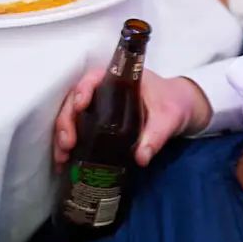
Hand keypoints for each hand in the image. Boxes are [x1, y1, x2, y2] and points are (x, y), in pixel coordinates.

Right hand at [52, 67, 210, 170]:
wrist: (181, 110)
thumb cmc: (174, 104)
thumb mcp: (168, 117)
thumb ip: (156, 135)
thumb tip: (141, 158)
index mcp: (119, 79)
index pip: (93, 78)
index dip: (82, 90)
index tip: (79, 106)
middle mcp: (104, 92)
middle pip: (75, 100)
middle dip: (66, 121)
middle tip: (67, 143)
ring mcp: (99, 109)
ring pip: (72, 117)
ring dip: (62, 136)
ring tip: (62, 158)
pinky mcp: (99, 125)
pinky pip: (79, 131)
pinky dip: (69, 146)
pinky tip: (64, 163)